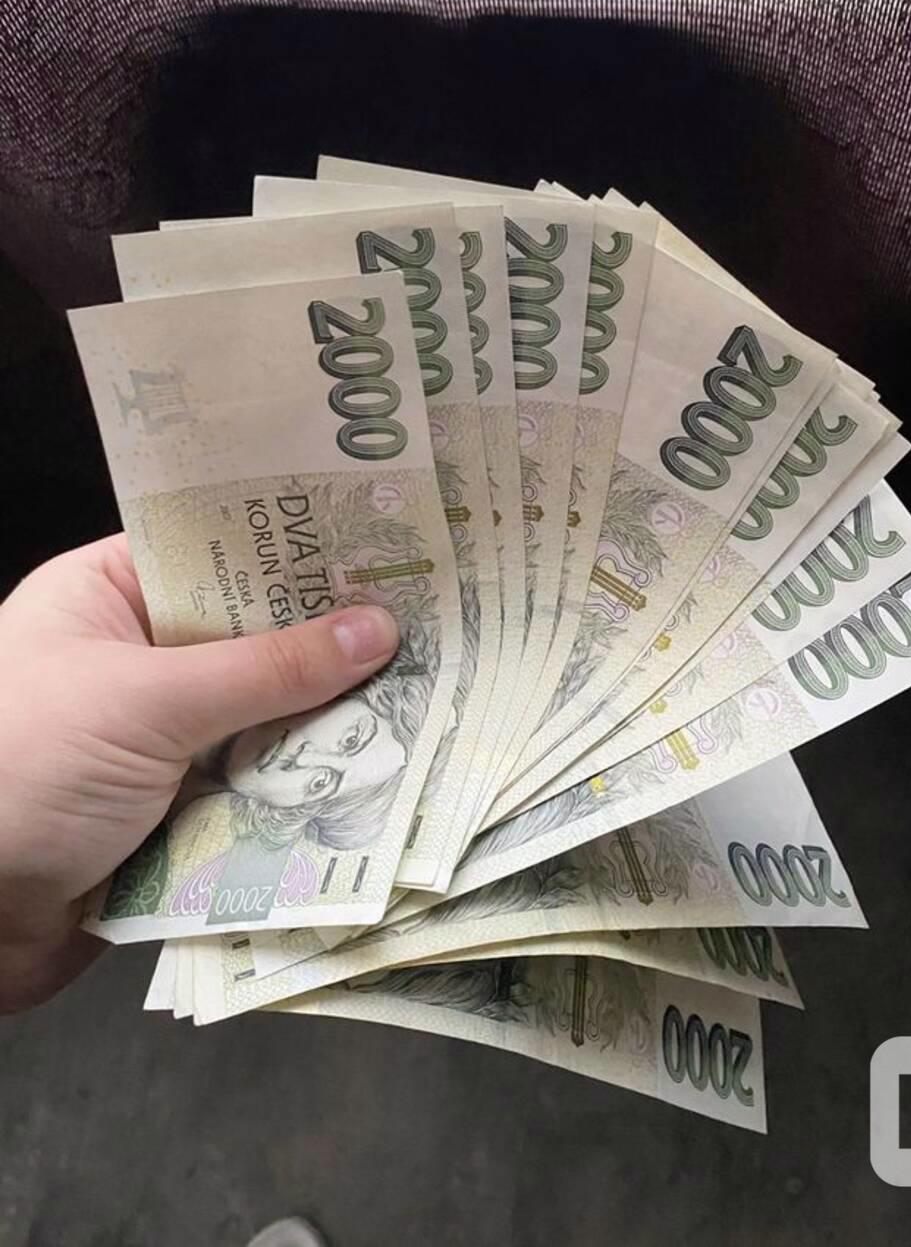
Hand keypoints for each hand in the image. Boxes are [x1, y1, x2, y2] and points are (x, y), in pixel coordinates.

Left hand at [0, 535, 397, 1012]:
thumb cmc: (18, 777)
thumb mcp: (145, 703)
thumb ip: (266, 668)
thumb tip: (374, 629)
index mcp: (109, 596)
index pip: (220, 549)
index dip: (299, 549)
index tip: (385, 544)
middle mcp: (138, 658)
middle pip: (254, 635)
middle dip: (329, 641)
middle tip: (429, 626)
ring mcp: (159, 736)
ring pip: (265, 714)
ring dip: (325, 721)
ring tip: (424, 697)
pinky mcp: (176, 807)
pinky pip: (256, 782)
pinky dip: (302, 784)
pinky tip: (375, 773)